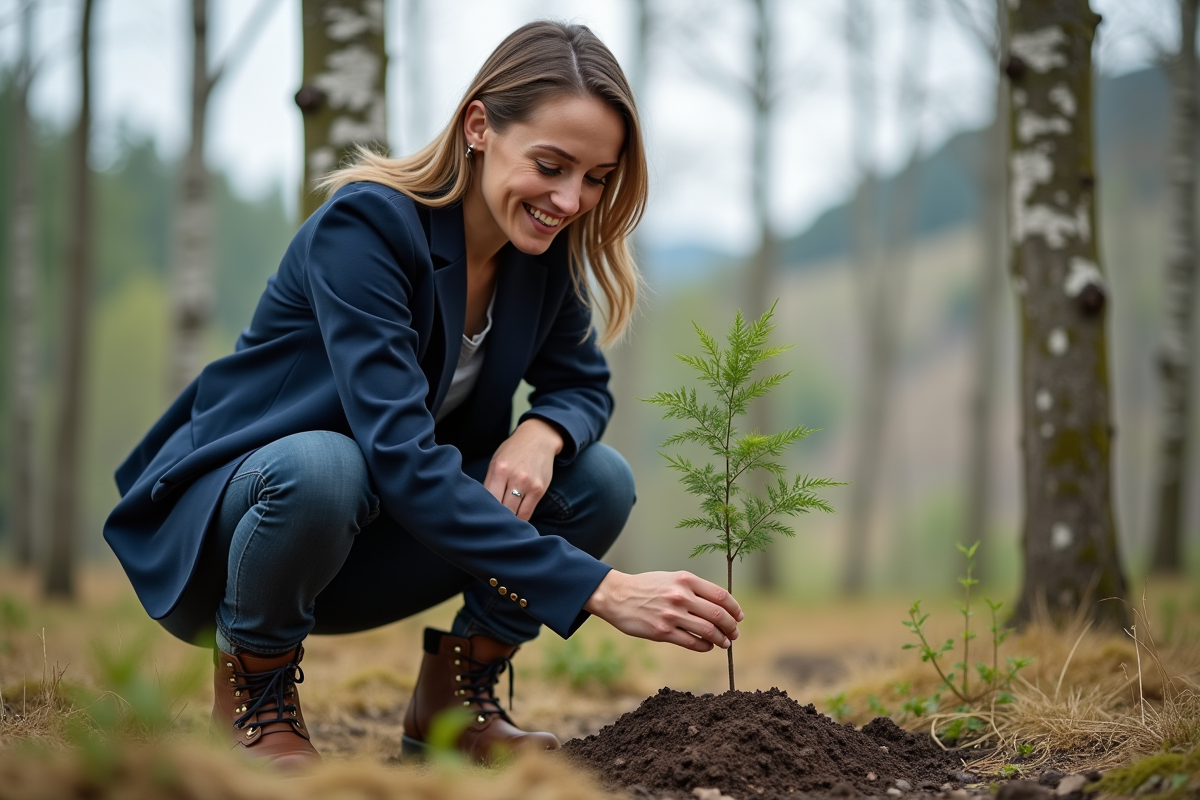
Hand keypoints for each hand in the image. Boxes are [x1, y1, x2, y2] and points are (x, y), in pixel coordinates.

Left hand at [483, 418, 563, 520]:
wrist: (539, 439)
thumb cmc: (513, 451)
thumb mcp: (496, 461)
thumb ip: (490, 482)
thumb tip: (483, 506)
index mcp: (499, 470)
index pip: (488, 499)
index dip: (484, 511)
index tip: (481, 517)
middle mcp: (514, 478)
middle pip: (501, 509)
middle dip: (496, 517)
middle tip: (491, 522)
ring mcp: (529, 485)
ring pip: (515, 515)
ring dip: (509, 520)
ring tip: (503, 521)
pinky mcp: (539, 490)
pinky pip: (528, 513)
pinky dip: (520, 518)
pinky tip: (515, 517)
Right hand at [583, 570, 743, 651]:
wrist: (617, 596)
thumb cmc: (648, 587)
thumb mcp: (672, 579)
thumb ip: (694, 589)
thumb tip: (720, 605)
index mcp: (685, 580)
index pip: (721, 596)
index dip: (735, 608)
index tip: (739, 617)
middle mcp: (681, 596)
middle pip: (718, 615)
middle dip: (731, 627)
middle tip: (735, 633)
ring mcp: (672, 615)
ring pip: (708, 631)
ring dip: (722, 639)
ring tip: (725, 643)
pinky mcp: (662, 632)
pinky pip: (692, 642)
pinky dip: (705, 646)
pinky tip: (708, 647)